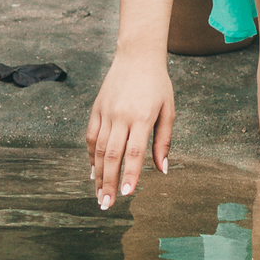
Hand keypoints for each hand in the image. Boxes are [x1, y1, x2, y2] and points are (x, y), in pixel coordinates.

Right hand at [87, 53, 174, 208]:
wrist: (137, 56)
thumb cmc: (158, 85)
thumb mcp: (168, 110)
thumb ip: (164, 141)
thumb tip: (162, 169)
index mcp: (143, 117)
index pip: (134, 152)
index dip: (130, 175)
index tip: (127, 194)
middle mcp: (122, 115)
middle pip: (113, 155)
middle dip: (109, 182)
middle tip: (106, 204)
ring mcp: (106, 111)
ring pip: (99, 149)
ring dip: (98, 174)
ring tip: (99, 194)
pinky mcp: (97, 108)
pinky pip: (92, 136)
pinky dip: (91, 156)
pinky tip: (93, 172)